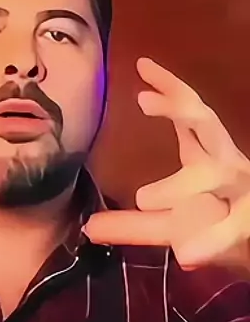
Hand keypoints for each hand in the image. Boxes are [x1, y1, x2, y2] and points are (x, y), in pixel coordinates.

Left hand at [86, 58, 249, 271]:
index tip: (143, 65)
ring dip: (184, 187)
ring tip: (148, 200)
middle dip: (180, 109)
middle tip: (143, 98)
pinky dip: (214, 242)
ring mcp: (243, 191)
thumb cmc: (214, 228)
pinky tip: (188, 256)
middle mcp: (226, 164)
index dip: (170, 87)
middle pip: (207, 124)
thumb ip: (130, 225)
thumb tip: (87, 228)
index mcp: (206, 155)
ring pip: (221, 174)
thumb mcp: (167, 226)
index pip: (190, 111)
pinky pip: (236, 229)